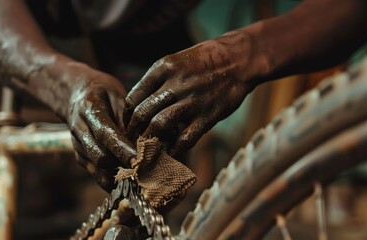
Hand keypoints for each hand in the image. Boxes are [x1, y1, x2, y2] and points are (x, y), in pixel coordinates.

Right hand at [67, 66, 135, 190]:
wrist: (76, 94)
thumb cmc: (102, 92)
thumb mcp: (116, 94)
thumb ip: (127, 115)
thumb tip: (141, 138)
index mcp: (89, 109)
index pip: (106, 133)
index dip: (122, 149)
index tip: (138, 160)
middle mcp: (79, 129)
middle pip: (99, 155)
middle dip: (122, 166)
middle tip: (144, 172)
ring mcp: (77, 145)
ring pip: (96, 168)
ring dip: (117, 176)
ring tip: (138, 180)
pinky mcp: (79, 156)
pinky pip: (94, 173)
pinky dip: (110, 179)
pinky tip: (128, 182)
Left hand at [124, 37, 254, 155]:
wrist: (239, 59)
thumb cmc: (205, 60)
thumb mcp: (176, 60)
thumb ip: (158, 80)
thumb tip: (141, 106)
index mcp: (162, 68)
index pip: (133, 97)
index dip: (127, 116)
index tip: (129, 125)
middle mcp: (174, 83)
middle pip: (142, 113)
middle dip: (133, 131)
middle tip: (133, 141)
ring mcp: (192, 100)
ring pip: (159, 125)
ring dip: (150, 141)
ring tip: (147, 149)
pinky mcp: (208, 115)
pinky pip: (185, 138)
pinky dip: (175, 150)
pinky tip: (170, 154)